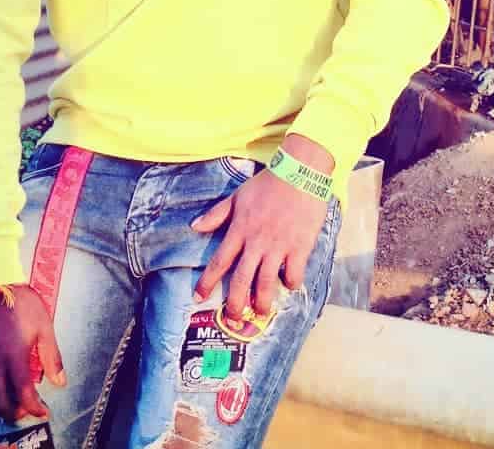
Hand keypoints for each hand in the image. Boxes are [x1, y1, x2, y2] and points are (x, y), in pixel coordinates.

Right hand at [0, 284, 65, 422]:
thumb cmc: (20, 302)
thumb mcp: (43, 325)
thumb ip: (51, 356)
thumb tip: (60, 381)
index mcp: (14, 356)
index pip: (23, 394)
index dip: (34, 407)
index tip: (42, 410)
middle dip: (13, 413)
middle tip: (22, 411)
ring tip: (6, 403)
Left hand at [191, 137, 332, 319]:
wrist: (299, 172)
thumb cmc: (267, 184)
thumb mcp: (237, 196)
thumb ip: (216, 214)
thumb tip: (194, 226)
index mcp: (239, 229)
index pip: (220, 261)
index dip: (207, 281)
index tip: (198, 297)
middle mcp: (256, 242)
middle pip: (242, 279)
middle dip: (235, 304)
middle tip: (232, 320)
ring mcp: (278, 246)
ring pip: (266, 283)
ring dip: (262, 302)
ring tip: (260, 313)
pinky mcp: (299, 247)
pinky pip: (293, 273)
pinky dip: (290, 283)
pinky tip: (288, 285)